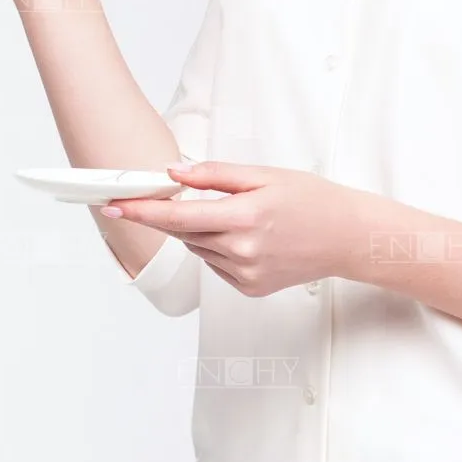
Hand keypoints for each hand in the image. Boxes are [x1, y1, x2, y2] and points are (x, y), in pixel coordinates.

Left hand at [102, 161, 363, 295]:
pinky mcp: (249, 288)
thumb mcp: (265, 175)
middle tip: (179, 196)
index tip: (114, 205)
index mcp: (245, 217)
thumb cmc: (312, 200)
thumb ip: (216, 174)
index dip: (142, 211)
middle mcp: (242, 251)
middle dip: (174, 214)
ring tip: (236, 215)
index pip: (178, 216)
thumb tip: (175, 173)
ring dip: (201, 230)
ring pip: (199, 249)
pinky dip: (219, 248)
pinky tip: (247, 237)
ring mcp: (245, 274)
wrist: (347, 238)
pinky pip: (216, 265)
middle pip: (184, 232)